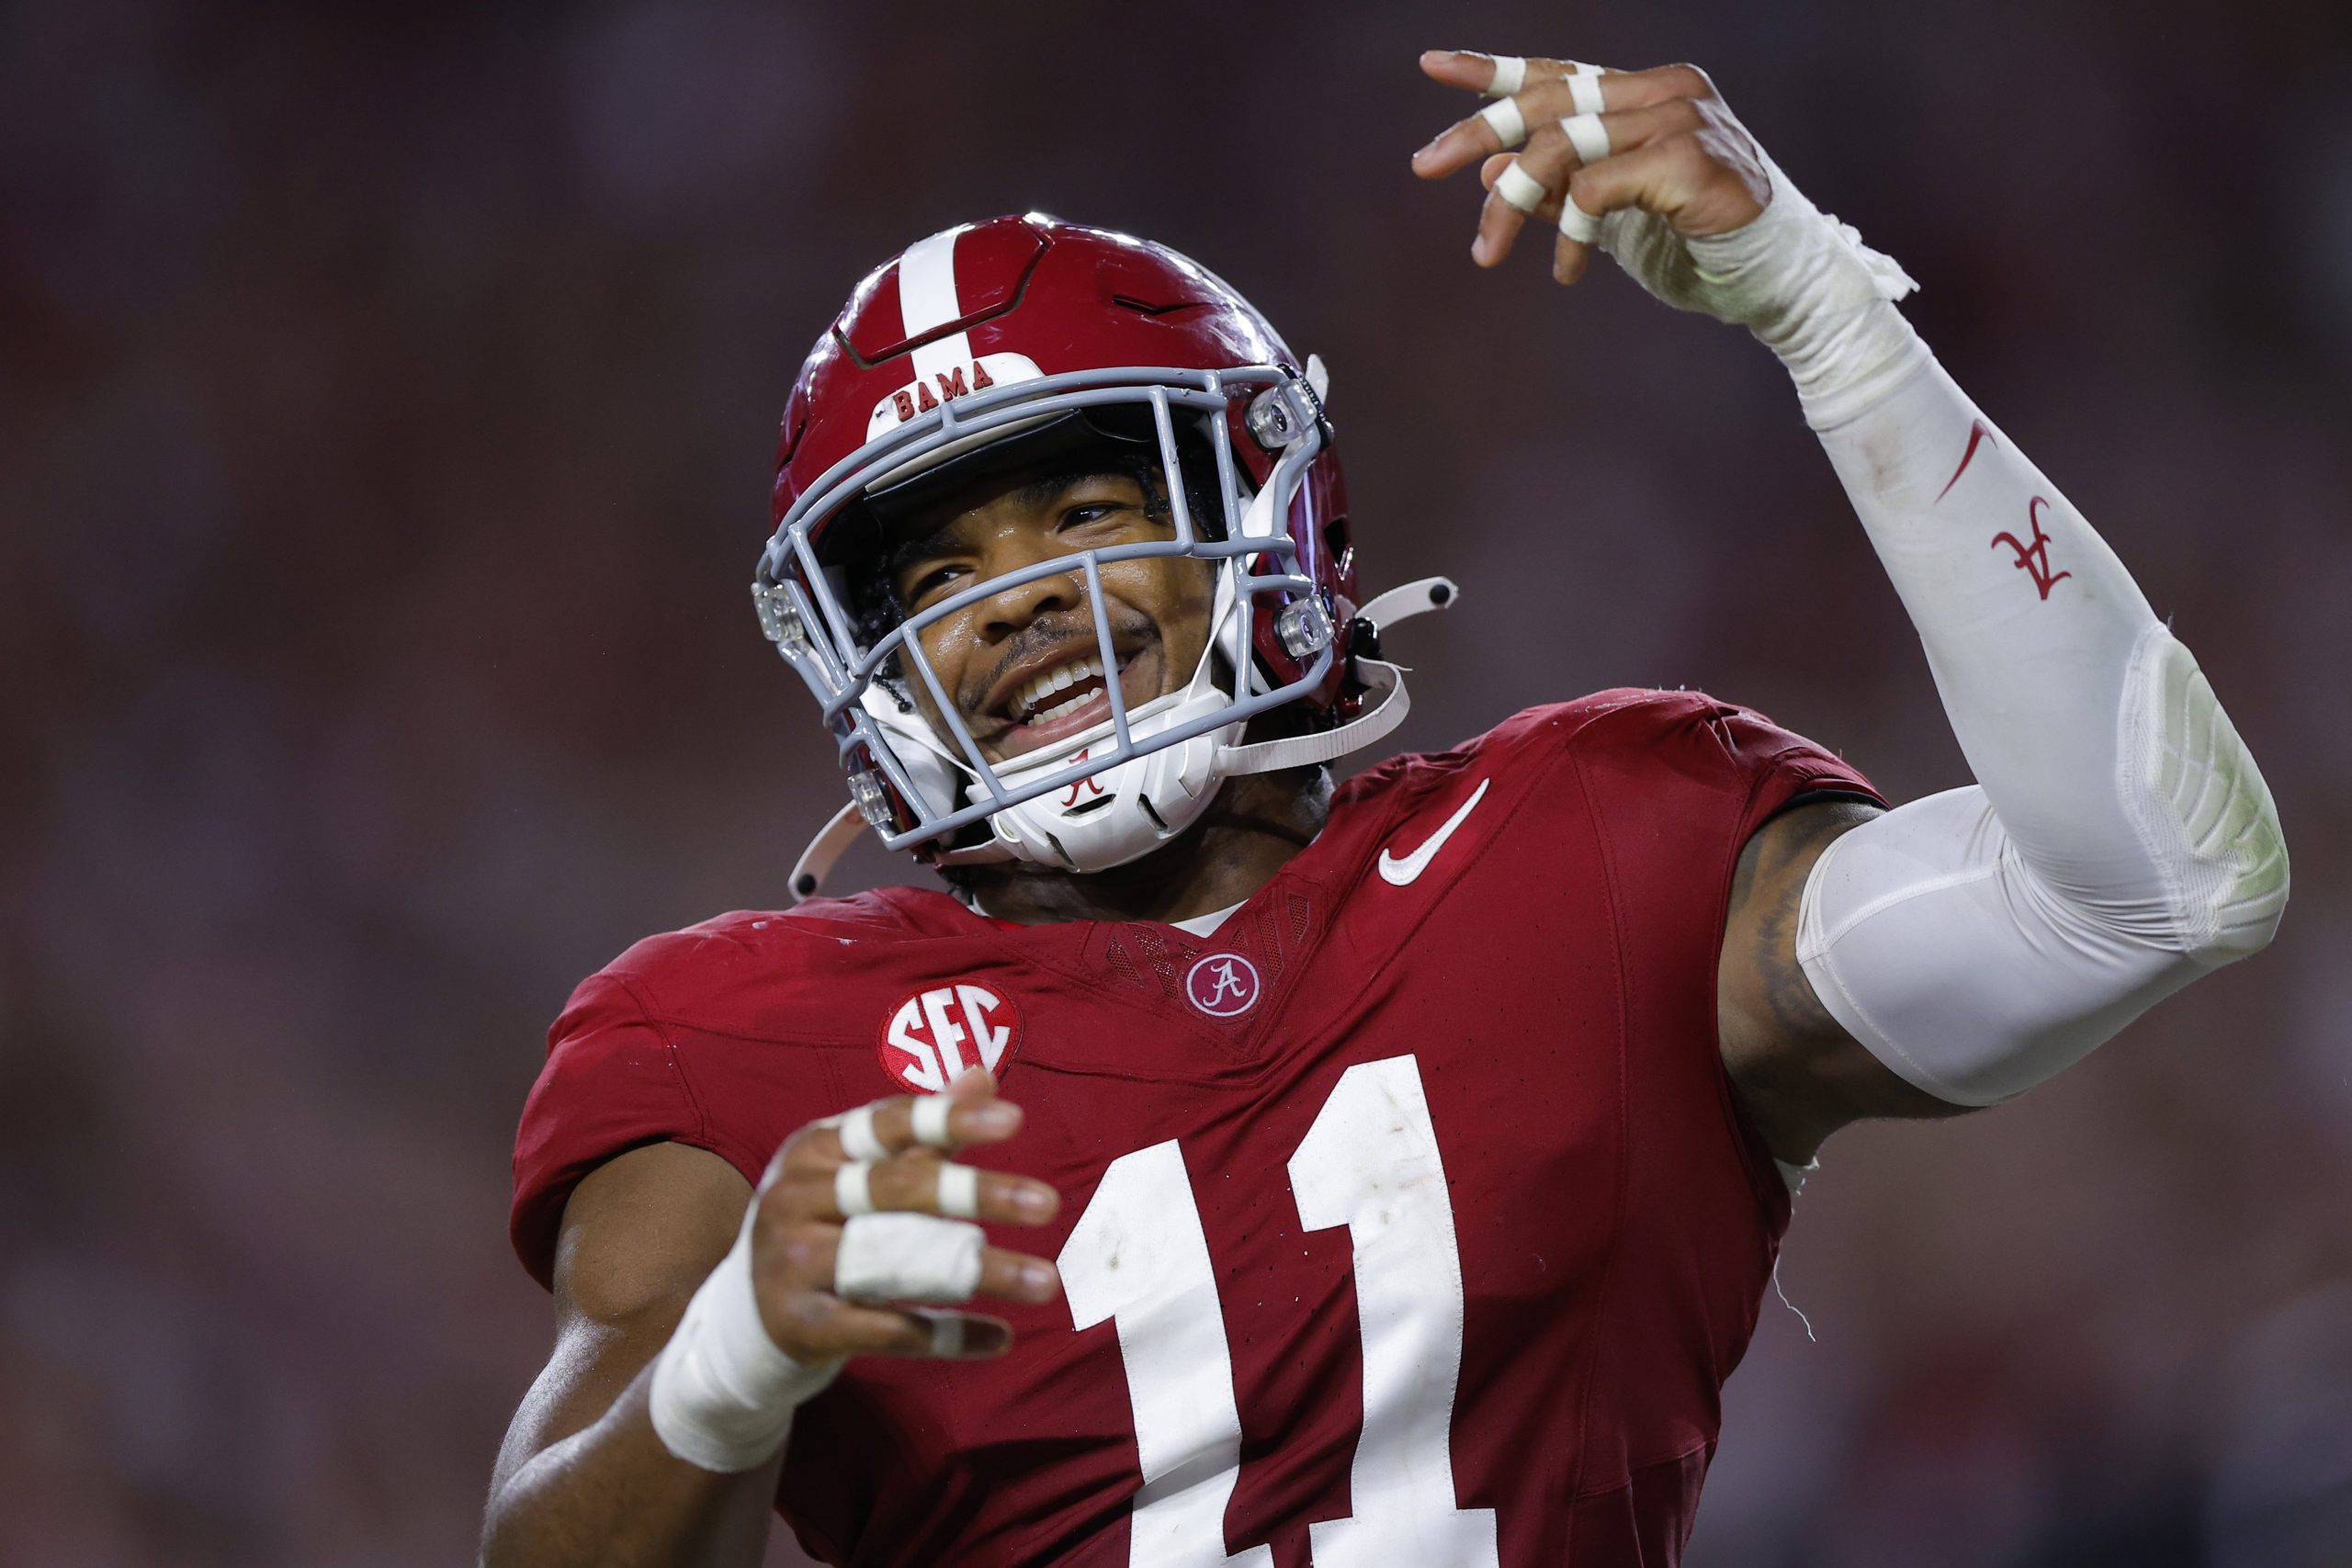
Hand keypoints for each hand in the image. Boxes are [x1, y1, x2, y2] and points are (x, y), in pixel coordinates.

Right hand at [749, 1069, 1060, 1361]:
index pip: (888, 1124)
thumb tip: (983, 1075)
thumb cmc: (821, 1225)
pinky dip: (948, 1336)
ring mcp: (795, 1264)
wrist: (745, 1319)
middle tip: (1049, 1204)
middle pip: (897, 1189)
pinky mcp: (804, 1326)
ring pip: (900, 1262)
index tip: (1016, 1119)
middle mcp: (797, 1198)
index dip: (949, 1118)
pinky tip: (1000, 1337)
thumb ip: (922, 1131)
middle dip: (977, 1194)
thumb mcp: (857, 1169)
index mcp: (816, 1149)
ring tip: (1046, 1282)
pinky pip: (890, 1329)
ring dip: (978, 1272)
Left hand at [1410, 51, 1771, 284]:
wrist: (1777, 278)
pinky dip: (1568, 235)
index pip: (1560, 72)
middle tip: (1423, 166)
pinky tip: (1567, 271)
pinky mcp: (1688, 159)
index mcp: (1648, 92)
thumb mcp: (1613, 216)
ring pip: (1561, 145)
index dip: (1495, 70)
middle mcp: (1665, 90)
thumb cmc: (1699, 245)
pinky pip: (1594, 191)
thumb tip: (1492, 173)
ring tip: (1488, 252)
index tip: (1432, 65)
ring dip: (1512, 204)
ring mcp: (1681, 118)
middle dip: (1477, 133)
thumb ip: (1562, 188)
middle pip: (1549, 102)